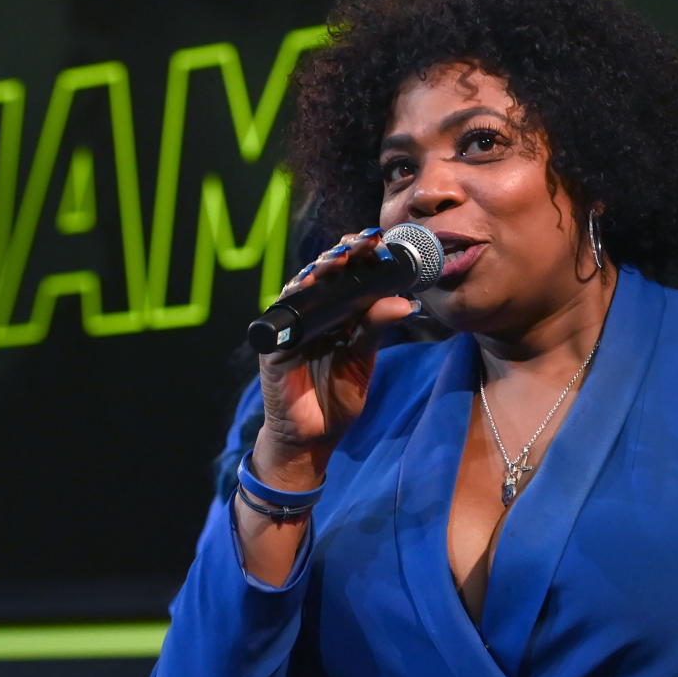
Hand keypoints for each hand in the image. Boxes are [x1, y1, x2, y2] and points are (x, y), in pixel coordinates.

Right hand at [254, 228, 416, 487]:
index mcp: (335, 313)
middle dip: (342, 254)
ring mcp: (290, 325)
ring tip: (341, 258)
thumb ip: (377, 327)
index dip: (360, 256)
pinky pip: (282, 315)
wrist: (315, 435)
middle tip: (364, 242)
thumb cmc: (338, 394)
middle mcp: (311, 312)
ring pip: (302, 286)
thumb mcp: (363, 358)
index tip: (380, 241)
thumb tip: (404, 301)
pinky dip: (295, 298)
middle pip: (324, 274)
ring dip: (320, 269)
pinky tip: (309, 284)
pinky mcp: (273, 344)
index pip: (347, 276)